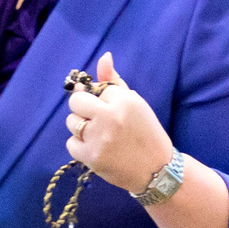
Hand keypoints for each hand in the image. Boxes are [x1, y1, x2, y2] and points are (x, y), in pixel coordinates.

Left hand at [66, 52, 176, 194]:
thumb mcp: (136, 104)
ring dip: (81, 128)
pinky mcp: (92, 157)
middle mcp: (111, 116)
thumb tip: (104, 56)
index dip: (101, 100)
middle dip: (83, 109)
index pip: (95, 89)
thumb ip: (114, 81)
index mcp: (125, 100)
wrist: (158, 171)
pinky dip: (80, 146)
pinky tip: (96, 149)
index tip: (112, 111)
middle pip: (76, 101)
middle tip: (98, 121)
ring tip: (100, 136)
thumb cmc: (146, 134)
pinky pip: (70, 143)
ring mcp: (100, 138)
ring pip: (71, 122)